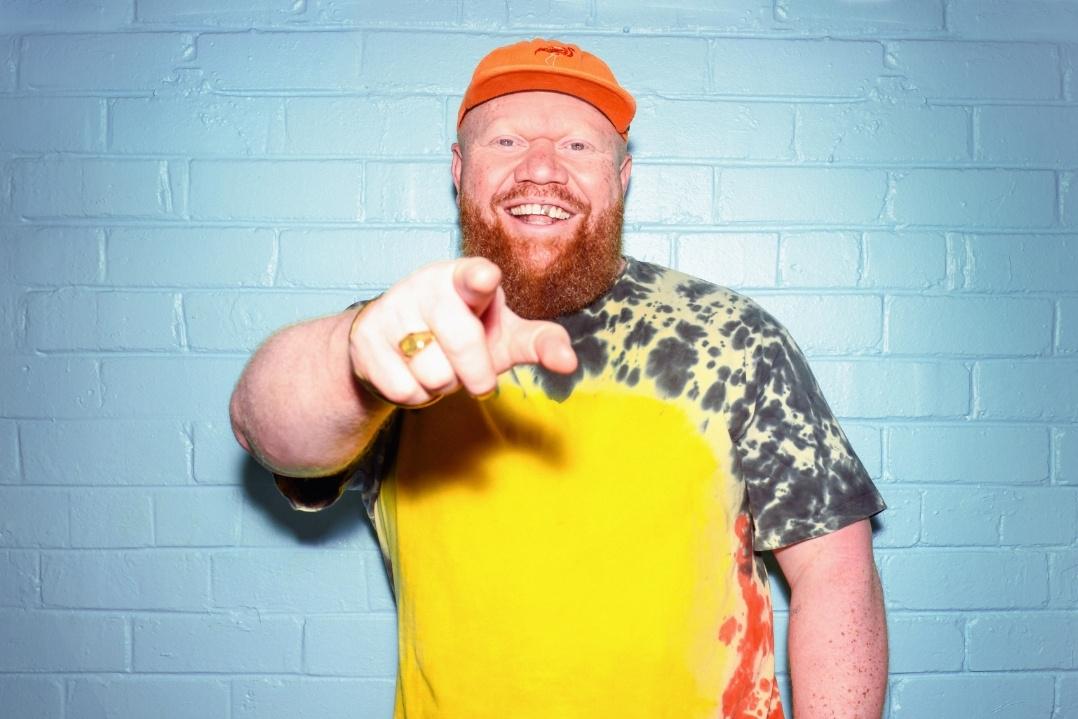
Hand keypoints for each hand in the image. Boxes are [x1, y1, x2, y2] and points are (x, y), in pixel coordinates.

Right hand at [348, 258, 577, 406]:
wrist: (393, 345)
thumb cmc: (462, 334)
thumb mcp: (504, 336)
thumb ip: (540, 343)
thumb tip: (569, 362)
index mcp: (465, 277)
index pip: (474, 276)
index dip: (480, 279)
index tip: (485, 278)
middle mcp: (425, 285)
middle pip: (463, 346)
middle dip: (476, 376)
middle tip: (472, 375)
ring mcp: (391, 309)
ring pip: (433, 375)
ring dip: (442, 386)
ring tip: (435, 366)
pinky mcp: (365, 338)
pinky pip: (404, 390)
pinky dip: (415, 395)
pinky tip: (410, 374)